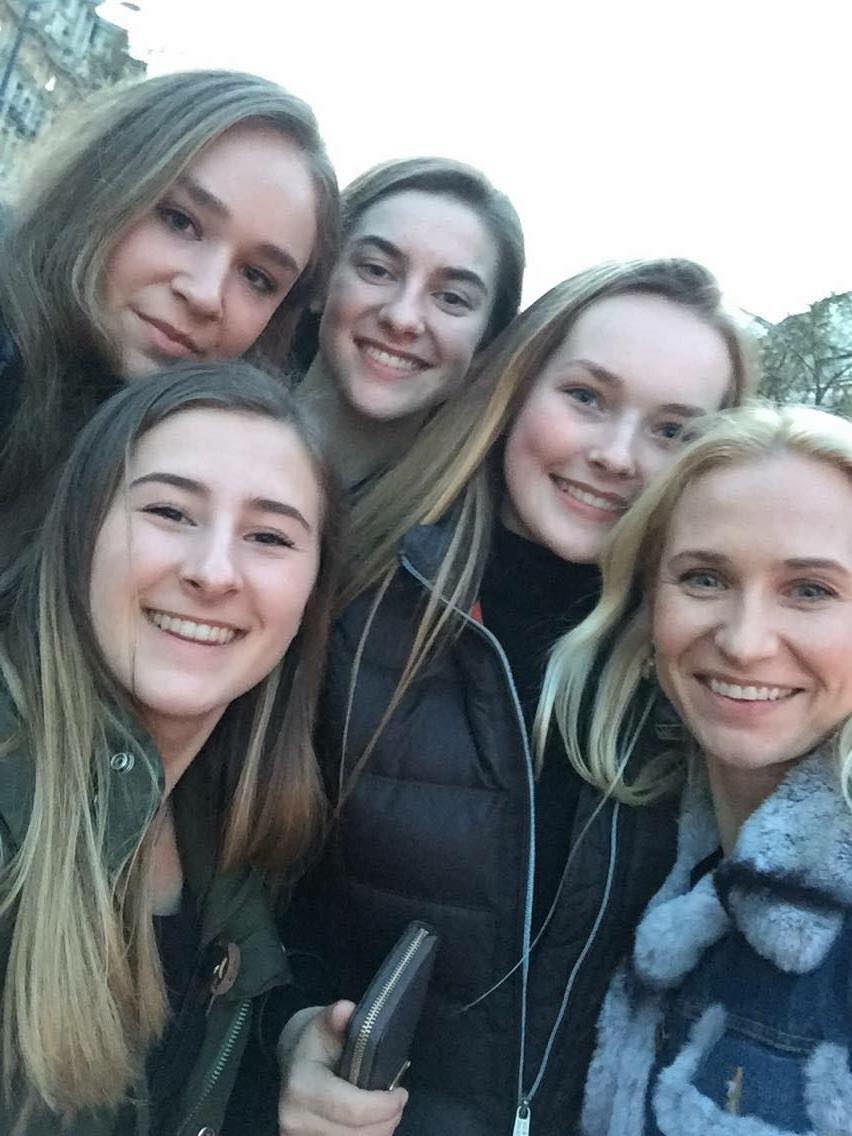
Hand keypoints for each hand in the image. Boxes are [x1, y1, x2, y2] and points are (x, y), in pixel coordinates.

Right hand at [278, 1001, 407, 1135]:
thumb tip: (346, 1010)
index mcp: (301, 1086)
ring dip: (379, 1132)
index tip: (402, 1093)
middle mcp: (294, 1119)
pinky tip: (372, 1123)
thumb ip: (335, 1017)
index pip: (353, 1109)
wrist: (293, 1064)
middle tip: (398, 1103)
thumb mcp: (325, 1022)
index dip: (384, 1105)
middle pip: (357, 1135)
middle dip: (387, 1121)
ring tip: (387, 1112)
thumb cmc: (316, 1042)